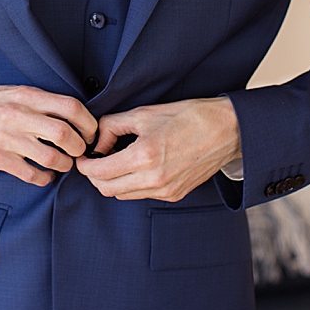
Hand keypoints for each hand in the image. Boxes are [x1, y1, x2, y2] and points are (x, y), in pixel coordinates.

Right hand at [0, 85, 98, 186]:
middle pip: (65, 134)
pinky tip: (44, 174)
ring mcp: (6, 138)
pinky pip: (31, 174)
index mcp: (26, 95)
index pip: (71, 107)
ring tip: (61, 163)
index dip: (88, 123)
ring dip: (64, 165)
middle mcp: (17, 115)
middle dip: (79, 147)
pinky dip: (44, 178)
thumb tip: (76, 116)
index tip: (90, 133)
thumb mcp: (14, 92)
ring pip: (51, 158)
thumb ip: (41, 102)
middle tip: (78, 151)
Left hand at [76, 96, 240, 200]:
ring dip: (112, 181)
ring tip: (114, 161)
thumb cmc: (186, 116)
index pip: (99, 172)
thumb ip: (111, 127)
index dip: (84, 165)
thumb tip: (96, 143)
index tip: (82, 156)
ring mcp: (166, 190)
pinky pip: (141, 195)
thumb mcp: (143, 114)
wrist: (227, 130)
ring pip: (122, 195)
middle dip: (95, 175)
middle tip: (94, 159)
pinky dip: (130, 184)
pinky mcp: (175, 195)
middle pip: (106, 189)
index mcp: (144, 157)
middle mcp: (154, 179)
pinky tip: (134, 167)